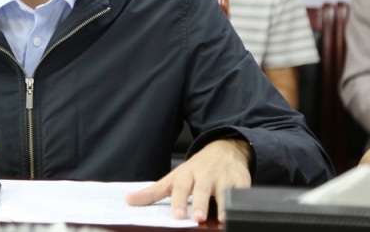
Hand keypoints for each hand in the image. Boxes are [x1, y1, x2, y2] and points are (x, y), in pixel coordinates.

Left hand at [124, 139, 251, 222]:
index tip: (177, 215)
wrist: (224, 149)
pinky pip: (242, 192)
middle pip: (201, 189)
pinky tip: (237, 213)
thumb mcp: (174, 178)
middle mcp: (205, 174)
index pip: (181, 188)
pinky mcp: (241, 181)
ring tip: (222, 219)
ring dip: (223, 205)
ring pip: (223, 191)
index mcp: (187, 174)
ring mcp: (224, 177)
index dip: (179, 201)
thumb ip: (153, 192)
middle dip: (200, 203)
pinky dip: (240, 202)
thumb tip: (128, 200)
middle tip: (197, 218)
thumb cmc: (196, 169)